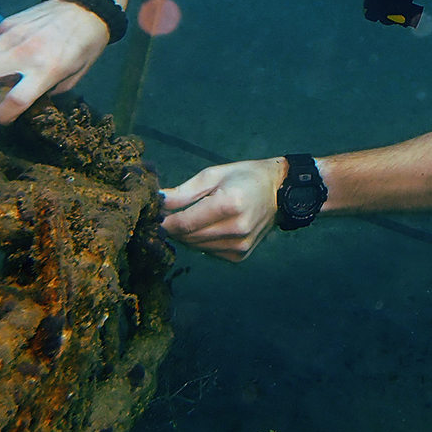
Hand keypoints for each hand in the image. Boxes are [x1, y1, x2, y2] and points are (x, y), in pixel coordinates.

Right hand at [0, 0, 110, 122]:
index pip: (13, 100)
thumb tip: (16, 102)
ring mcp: (10, 35)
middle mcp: (24, 52)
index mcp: (46, 69)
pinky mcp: (5, 24)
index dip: (0, 116)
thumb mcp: (73, 76)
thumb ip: (45, 91)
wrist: (87, 5)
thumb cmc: (87, 45)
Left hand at [161, 158, 286, 261]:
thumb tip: (157, 200)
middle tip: (167, 215)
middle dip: (173, 228)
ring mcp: (240, 246)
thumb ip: (183, 192)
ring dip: (186, 235)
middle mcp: (236, 229)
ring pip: (196, 247)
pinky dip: (201, 241)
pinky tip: (208, 227)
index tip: (153, 216)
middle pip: (189, 237)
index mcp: (230, 204)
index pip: (185, 223)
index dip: (165, 222)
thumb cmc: (244, 177)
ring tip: (189, 217)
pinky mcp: (240, 256)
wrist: (278, 192)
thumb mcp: (213, 175)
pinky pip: (208, 251)